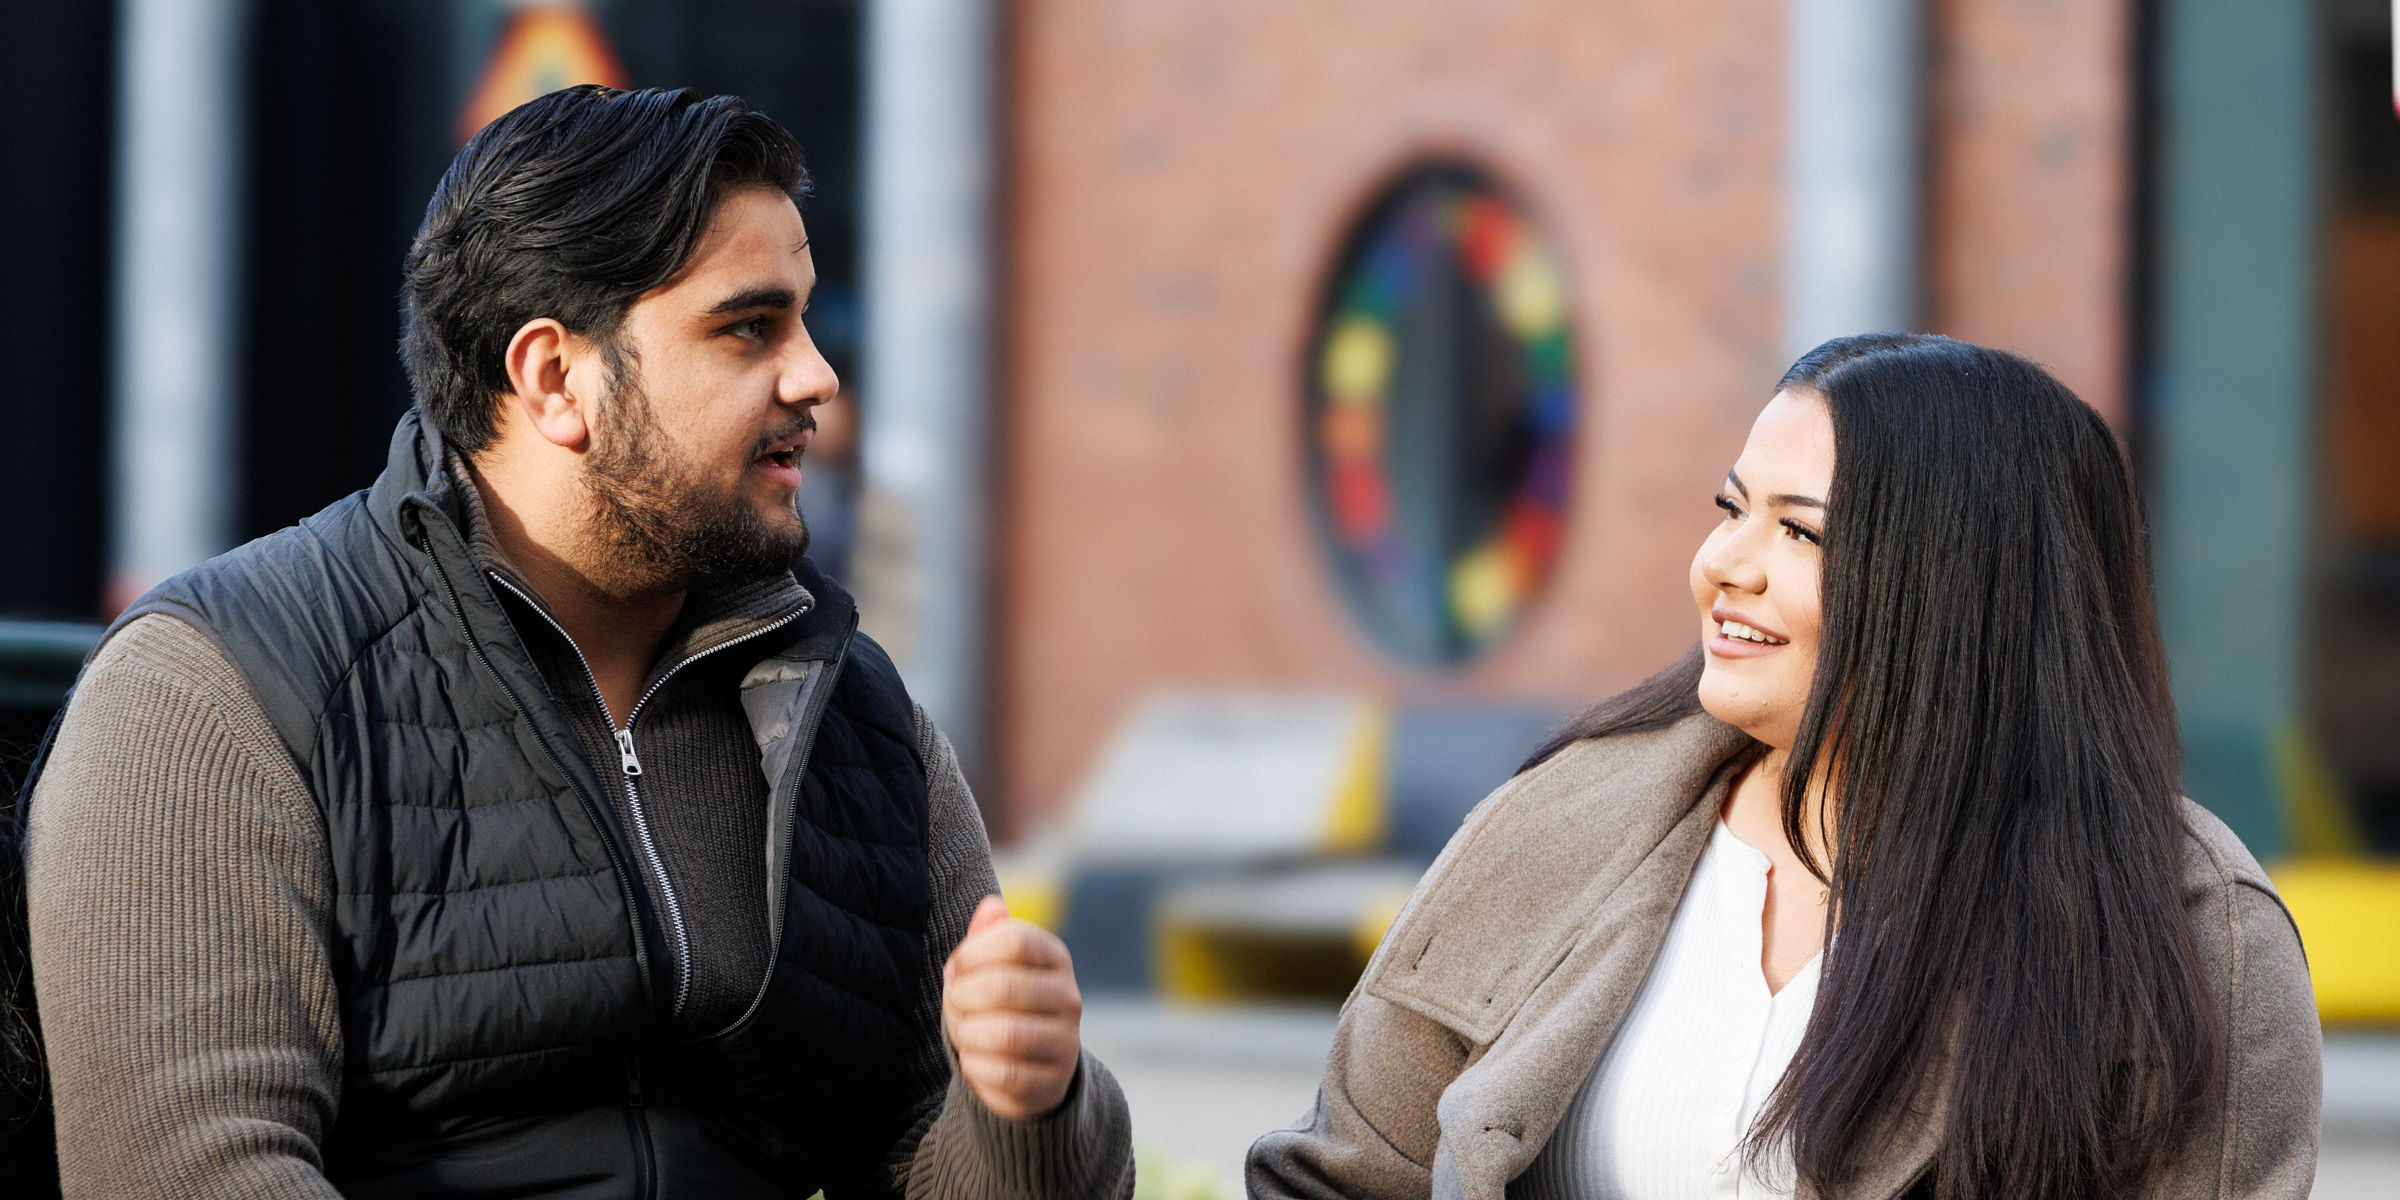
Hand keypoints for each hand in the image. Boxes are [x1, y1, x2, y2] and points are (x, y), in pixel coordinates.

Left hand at [941, 895, 1084, 1120]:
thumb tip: (991, 904)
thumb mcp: (995, 964)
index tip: (957, 967)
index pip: (1016, 940)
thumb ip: (989, 936)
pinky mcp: (1052, 1081)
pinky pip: (1005, 1074)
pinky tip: (974, 1060)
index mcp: (1055, 958)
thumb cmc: (1003, 1003)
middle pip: (1005, 986)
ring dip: (968, 1032)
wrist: (1031, 1065)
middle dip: (963, 996)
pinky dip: (976, 1066)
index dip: (974, 952)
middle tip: (956, 1003)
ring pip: (1005, 1033)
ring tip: (964, 1031)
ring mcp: (1065, 1042)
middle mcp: (1069, 997)